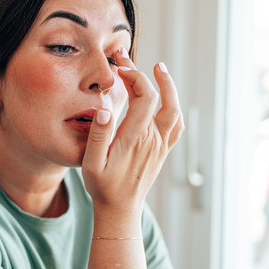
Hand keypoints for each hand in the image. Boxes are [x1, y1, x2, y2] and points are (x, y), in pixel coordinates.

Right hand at [82, 51, 183, 213]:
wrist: (120, 210)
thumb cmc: (102, 187)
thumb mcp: (91, 163)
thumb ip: (99, 135)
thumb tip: (105, 108)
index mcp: (135, 138)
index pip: (144, 96)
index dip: (134, 76)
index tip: (119, 67)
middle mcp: (152, 139)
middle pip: (159, 97)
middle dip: (147, 74)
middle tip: (129, 59)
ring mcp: (160, 145)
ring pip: (173, 110)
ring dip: (168, 87)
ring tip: (158, 69)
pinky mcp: (162, 152)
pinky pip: (176, 125)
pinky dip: (174, 107)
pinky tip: (166, 100)